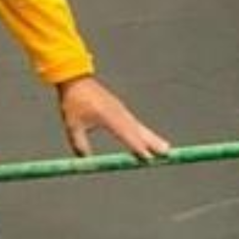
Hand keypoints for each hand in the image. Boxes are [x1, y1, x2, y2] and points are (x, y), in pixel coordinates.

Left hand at [57, 76, 172, 159]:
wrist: (75, 77)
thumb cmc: (73, 101)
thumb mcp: (73, 124)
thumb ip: (79, 143)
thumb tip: (85, 161)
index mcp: (107, 115)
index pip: (125, 134)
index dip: (137, 146)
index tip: (147, 157)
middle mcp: (118, 112)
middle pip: (138, 131)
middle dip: (153, 143)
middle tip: (166, 154)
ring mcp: (120, 109)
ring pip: (139, 127)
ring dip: (152, 138)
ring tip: (165, 148)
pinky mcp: (119, 108)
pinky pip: (134, 122)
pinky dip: (143, 131)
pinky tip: (149, 138)